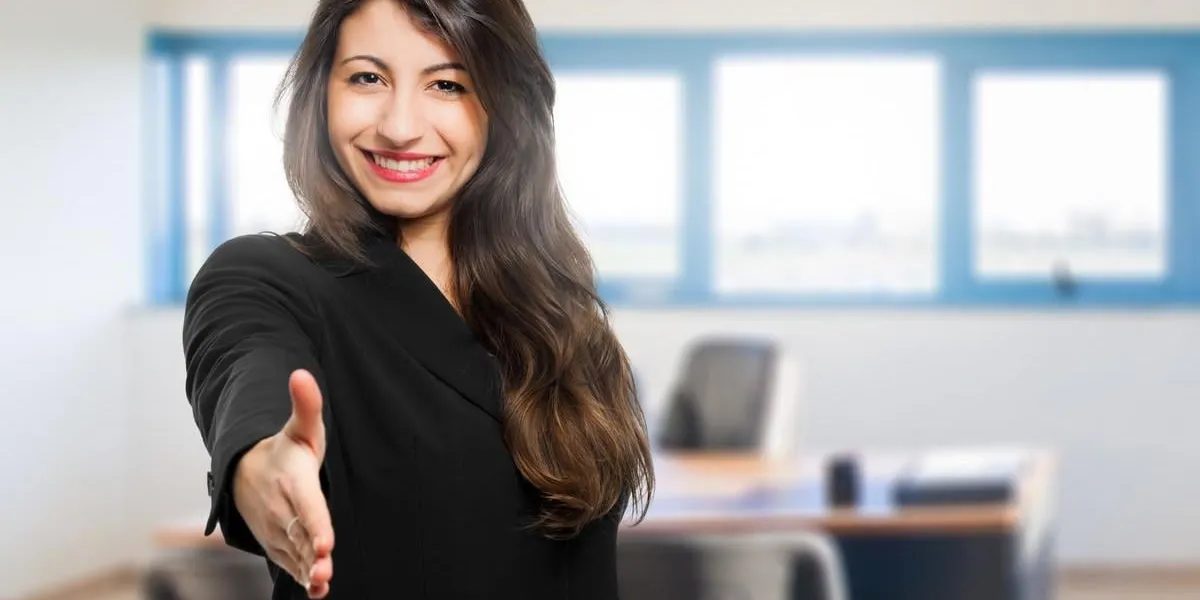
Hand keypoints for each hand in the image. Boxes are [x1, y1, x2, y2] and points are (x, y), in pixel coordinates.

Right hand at [232, 369, 334, 597]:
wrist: (245, 472)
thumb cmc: (284, 450)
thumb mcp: (299, 427)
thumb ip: (306, 405)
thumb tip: (301, 373)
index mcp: (293, 481)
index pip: (306, 505)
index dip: (316, 524)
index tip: (326, 542)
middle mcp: (283, 509)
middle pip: (300, 535)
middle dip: (311, 555)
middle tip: (324, 569)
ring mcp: (278, 530)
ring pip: (295, 553)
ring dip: (307, 570)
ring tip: (321, 583)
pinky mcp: (278, 544)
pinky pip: (290, 563)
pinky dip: (301, 577)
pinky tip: (316, 590)